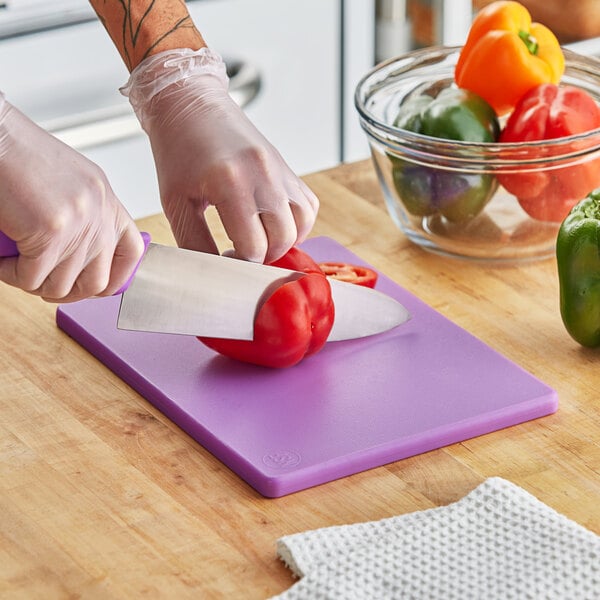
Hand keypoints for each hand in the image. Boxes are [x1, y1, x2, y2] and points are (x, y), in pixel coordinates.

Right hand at [0, 95, 143, 301]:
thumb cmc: (21, 157)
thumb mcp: (71, 187)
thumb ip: (85, 217)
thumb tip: (83, 257)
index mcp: (107, 201)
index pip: (132, 252)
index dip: (115, 278)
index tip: (94, 286)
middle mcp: (100, 213)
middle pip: (97, 281)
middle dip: (68, 292)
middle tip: (44, 285)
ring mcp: (79, 224)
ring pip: (61, 284)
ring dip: (34, 284)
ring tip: (16, 268)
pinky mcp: (51, 232)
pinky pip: (32, 278)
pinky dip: (12, 276)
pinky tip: (3, 262)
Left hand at [122, 48, 318, 263]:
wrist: (190, 105)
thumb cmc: (177, 151)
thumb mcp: (175, 202)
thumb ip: (194, 243)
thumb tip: (213, 273)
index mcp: (231, 183)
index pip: (252, 247)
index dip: (239, 263)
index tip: (225, 258)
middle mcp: (263, 175)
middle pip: (281, 241)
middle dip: (261, 257)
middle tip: (239, 252)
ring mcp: (280, 170)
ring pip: (301, 226)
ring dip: (283, 242)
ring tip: (258, 240)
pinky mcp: (288, 168)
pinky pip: (308, 206)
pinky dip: (296, 224)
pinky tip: (273, 224)